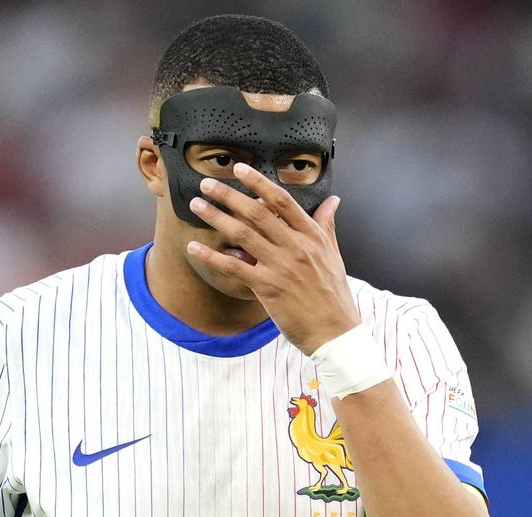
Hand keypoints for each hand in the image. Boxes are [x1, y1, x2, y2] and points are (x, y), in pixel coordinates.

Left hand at [186, 162, 360, 354]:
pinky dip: (212, 256)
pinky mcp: (268, 288)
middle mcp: (296, 246)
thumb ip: (327, 225)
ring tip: (197, 205)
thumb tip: (333, 200)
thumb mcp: (333, 255)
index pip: (282, 200)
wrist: (336, 331)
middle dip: (229, 195)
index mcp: (312, 236)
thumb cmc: (334, 294)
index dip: (259, 182)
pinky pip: (235, 267)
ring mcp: (281, 266)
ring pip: (243, 234)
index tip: (239, 170)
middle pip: (257, 212)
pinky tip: (194, 247)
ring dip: (216, 217)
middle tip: (207, 183)